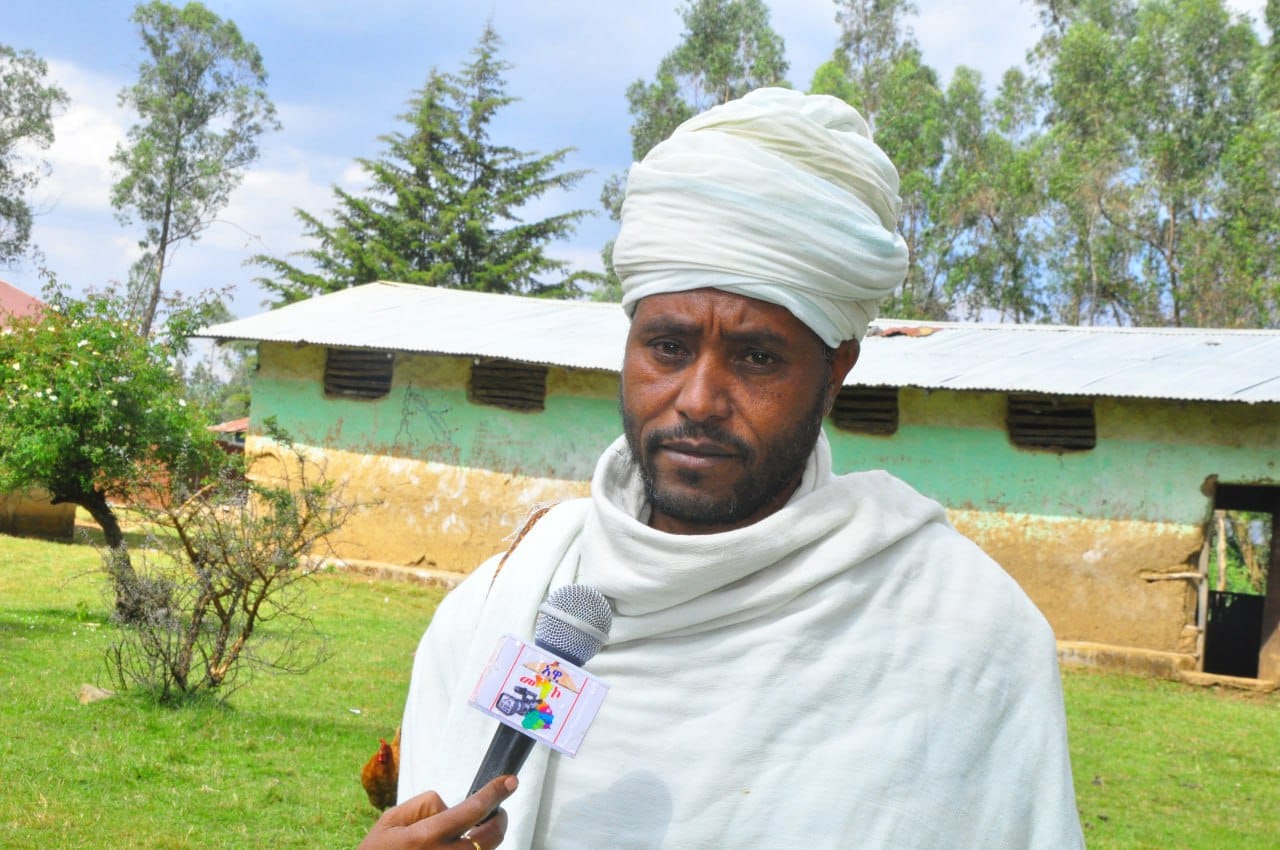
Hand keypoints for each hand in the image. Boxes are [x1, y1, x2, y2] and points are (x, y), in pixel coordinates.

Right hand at [357, 775, 516, 849]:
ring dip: (487, 838)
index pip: (472, 811)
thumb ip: (425, 805)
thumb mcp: (392, 819)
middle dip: (499, 819)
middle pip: (490, 838)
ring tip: (475, 829)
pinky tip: (461, 844)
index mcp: (425, 837)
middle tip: (497, 810)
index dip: (495, 793)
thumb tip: (451, 806)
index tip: (510, 782)